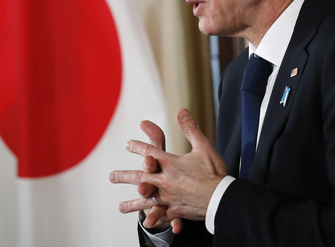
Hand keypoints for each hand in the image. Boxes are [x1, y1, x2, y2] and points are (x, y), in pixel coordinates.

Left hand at [110, 109, 227, 221]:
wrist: (222, 197)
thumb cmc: (214, 171)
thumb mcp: (203, 146)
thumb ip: (190, 128)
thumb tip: (180, 111)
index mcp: (171, 164)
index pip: (150, 153)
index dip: (138, 147)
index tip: (128, 144)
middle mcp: (166, 181)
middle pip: (141, 177)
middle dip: (125, 176)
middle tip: (112, 176)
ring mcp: (169, 197)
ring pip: (147, 200)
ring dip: (133, 203)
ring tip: (121, 207)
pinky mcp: (176, 210)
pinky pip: (162, 215)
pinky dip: (154, 219)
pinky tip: (145, 223)